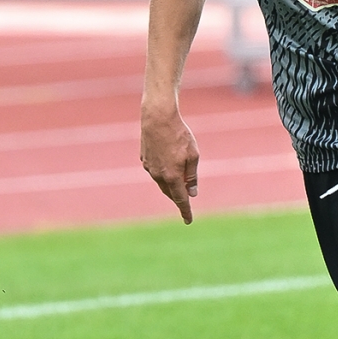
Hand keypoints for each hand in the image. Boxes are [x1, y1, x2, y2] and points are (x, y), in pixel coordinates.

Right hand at [141, 104, 200, 223]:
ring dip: (171, 182)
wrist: (157, 118)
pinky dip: (163, 171)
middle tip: (187, 195)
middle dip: (179, 195)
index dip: (185, 211)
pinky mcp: (144, 159)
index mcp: (172, 176)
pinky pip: (155, 170)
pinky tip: (168, 158)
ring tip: (179, 169)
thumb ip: (192, 176)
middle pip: (170, 192)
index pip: (181, 199)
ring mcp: (149, 168)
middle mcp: (158, 175)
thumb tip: (192, 193)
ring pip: (162, 182)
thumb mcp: (193, 155)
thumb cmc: (179, 135)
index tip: (188, 221)